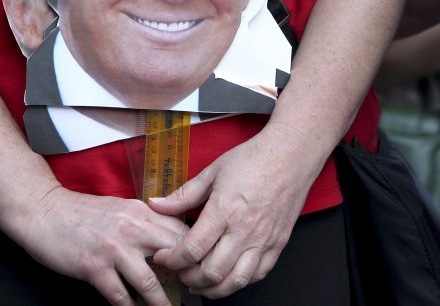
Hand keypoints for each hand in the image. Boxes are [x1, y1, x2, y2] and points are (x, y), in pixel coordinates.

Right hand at [19, 187, 187, 305]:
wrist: (43, 210)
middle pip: (175, 256)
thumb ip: (145, 223)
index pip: (181, 233)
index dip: (196, 254)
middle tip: (194, 294)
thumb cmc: (81, 213)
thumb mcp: (119, 210)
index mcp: (141, 211)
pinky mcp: (94, 267)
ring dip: (163, 305)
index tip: (201, 271)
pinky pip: (120, 297)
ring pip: (151, 284)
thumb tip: (171, 245)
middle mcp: (131, 228)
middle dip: (188, 280)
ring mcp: (113, 248)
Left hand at [147, 126, 317, 298]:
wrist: (290, 156)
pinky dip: (238, 282)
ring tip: (198, 281)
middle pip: (212, 272)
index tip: (162, 257)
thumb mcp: (211, 172)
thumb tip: (156, 204)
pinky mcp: (278, 245)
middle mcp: (245, 230)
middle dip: (189, 278)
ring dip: (213, 288)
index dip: (172, 259)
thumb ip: (183, 195)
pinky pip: (257, 275)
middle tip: (178, 271)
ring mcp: (264, 241)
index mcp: (224, 210)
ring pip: (236, 281)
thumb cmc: (252, 160)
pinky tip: (226, 276)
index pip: (192, 248)